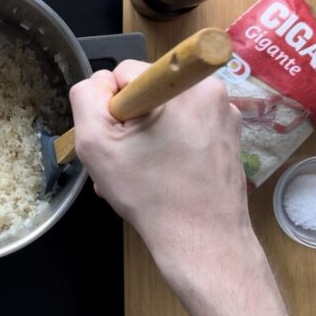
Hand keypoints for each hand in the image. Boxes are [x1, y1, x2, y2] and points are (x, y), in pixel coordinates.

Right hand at [69, 62, 250, 273]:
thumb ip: (86, 98)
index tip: (117, 141)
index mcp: (182, 83)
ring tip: (142, 173)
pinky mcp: (229, 137)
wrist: (202, 241)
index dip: (110, 108)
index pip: (124, 74)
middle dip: (129, 124)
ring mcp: (225, 114)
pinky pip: (186, 129)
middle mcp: (210, 90)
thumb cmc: (151, 194)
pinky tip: (160, 176)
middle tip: (126, 161)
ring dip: (146, 137)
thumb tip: (98, 82)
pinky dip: (168, 147)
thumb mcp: (96, 143)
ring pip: (165, 112)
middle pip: (147, 92)